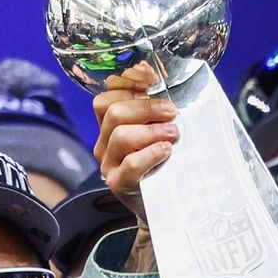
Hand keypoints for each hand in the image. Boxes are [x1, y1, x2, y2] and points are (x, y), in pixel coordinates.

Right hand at [90, 66, 178, 221]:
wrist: (165, 206)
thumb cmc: (164, 164)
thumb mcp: (158, 131)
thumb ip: (152, 106)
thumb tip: (151, 70)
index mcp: (109, 128)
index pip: (105, 98)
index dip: (127, 84)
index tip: (152, 79)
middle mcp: (104, 145)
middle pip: (114, 113)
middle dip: (146, 107)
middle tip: (172, 112)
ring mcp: (109, 165)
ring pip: (121, 136)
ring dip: (152, 130)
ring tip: (174, 134)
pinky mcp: (120, 185)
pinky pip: (132, 164)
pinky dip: (152, 153)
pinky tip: (167, 150)